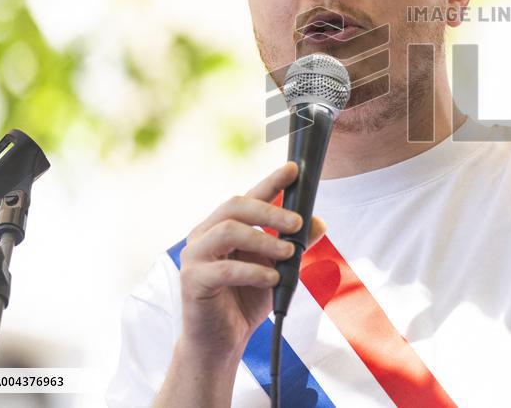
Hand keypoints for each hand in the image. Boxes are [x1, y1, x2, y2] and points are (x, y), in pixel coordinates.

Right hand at [177, 162, 326, 359]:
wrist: (222, 341)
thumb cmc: (247, 300)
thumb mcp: (279, 269)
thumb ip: (296, 245)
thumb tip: (319, 222)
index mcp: (224, 226)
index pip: (248, 196)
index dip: (271, 181)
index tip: (294, 169)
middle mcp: (205, 234)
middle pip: (235, 206)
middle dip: (270, 211)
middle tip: (298, 223)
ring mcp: (194, 256)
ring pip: (228, 230)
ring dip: (264, 239)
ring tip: (289, 253)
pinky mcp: (191, 280)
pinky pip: (224, 269)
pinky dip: (253, 271)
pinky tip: (272, 278)